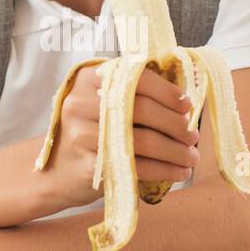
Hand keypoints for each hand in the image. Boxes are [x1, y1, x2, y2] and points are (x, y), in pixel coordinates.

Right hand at [46, 62, 199, 209]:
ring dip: (176, 151)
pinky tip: (179, 172)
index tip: (187, 106)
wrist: (55, 170)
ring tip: (192, 157)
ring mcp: (82, 135)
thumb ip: (133, 95)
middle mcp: (81, 102)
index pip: (135, 77)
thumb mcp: (102, 104)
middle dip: (176, 125)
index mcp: (88, 78)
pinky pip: (137, 167)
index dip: (166, 92)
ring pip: (143, 141)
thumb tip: (186, 101)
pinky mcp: (89, 166)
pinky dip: (164, 170)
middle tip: (194, 137)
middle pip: (142, 110)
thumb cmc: (91, 132)